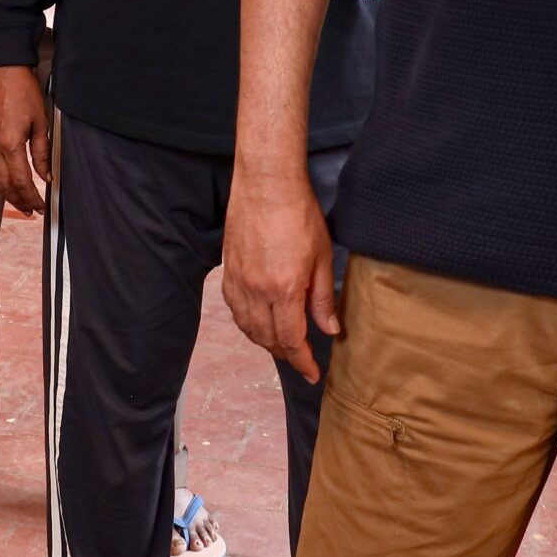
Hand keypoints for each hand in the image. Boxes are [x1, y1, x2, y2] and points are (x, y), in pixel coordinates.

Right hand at [0, 66, 51, 214]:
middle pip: (5, 185)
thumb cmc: (22, 89)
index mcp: (10, 145)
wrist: (1, 68)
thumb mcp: (40, 121)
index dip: (32, 198)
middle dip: (19, 201)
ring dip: (5, 193)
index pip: (22, 182)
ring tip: (18, 202)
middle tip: (31, 211)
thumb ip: (43, 152)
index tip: (41, 207)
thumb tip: (47, 175)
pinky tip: (1, 182)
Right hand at [222, 172, 338, 382]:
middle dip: (286, 354)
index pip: (292, 340)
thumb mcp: (323, 257)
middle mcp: (257, 291)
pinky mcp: (227, 270)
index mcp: (284, 289)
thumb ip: (323, 298)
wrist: (266, 183)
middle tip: (301, 359)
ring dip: (265, 342)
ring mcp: (238, 281)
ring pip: (248, 327)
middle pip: (268, 339)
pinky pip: (234, 309)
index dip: (302, 361)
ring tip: (281, 346)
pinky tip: (257, 323)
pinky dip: (246, 324)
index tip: (312, 373)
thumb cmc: (299, 214)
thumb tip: (329, 330)